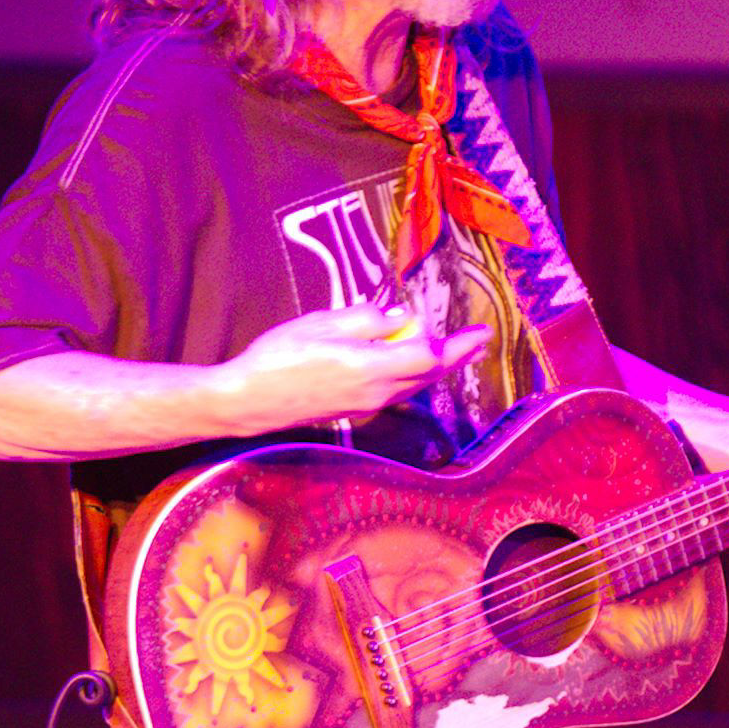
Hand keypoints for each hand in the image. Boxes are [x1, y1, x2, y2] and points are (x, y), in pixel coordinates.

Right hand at [215, 304, 490, 433]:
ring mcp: (366, 405)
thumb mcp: (320, 324)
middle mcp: (376, 392)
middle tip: (480, 341)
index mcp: (370, 368)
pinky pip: (397, 392)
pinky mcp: (354, 410)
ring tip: (458, 351)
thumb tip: (401, 318)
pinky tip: (416, 365)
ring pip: (414, 386)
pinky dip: (415, 376)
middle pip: (428, 375)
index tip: (480, 331)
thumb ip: (366, 320)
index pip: (428, 356)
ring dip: (438, 367)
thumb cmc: (278, 357)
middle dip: (457, 357)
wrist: (248, 401)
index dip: (456, 344)